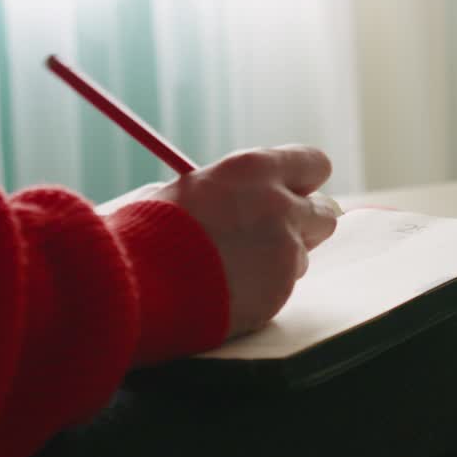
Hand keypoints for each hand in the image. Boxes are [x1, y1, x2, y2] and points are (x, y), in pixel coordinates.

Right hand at [152, 145, 338, 337]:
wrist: (131, 286)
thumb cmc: (142, 234)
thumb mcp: (182, 191)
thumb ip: (227, 191)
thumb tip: (241, 197)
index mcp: (252, 169)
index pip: (313, 163)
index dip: (303, 181)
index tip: (293, 191)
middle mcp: (279, 205)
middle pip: (326, 212)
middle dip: (304, 224)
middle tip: (273, 234)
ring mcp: (285, 249)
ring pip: (302, 255)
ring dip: (278, 262)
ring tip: (230, 270)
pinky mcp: (280, 289)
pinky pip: (281, 288)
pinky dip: (261, 292)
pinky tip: (224, 293)